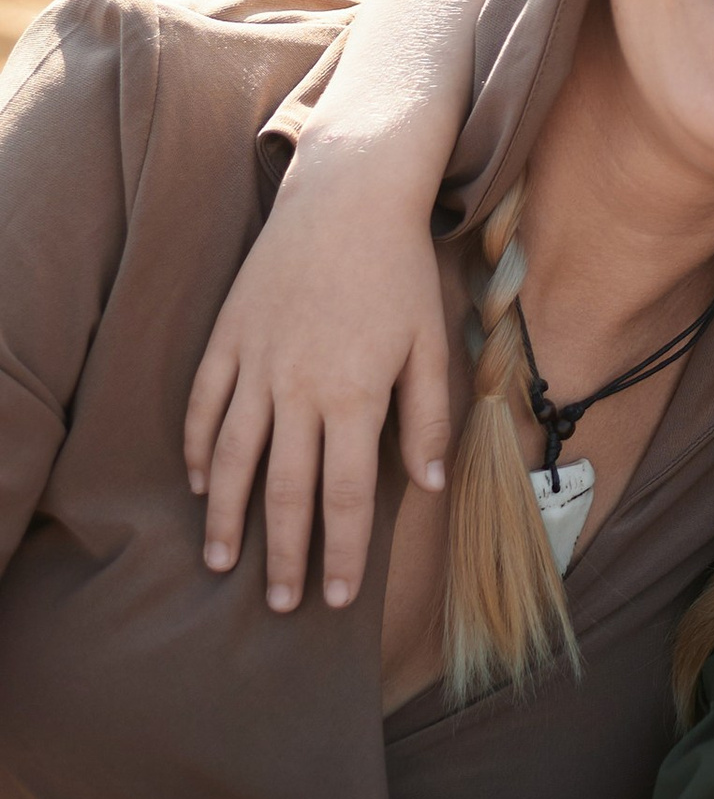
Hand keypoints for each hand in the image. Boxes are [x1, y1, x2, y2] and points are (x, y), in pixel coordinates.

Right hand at [184, 147, 450, 611]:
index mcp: (356, 394)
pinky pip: (204, 405)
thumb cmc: (400, 270)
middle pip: (286, 489)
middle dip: (283, 554)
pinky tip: (198, 483)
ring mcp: (257, 362)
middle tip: (280, 604)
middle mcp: (299, 387)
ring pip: (231, 457)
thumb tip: (429, 485)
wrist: (349, 195)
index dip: (340, 552)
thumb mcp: (431, 342)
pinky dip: (197, 449)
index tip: (336, 598)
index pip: (345, 495)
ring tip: (223, 563)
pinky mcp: (228, 337)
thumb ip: (429, 417)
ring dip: (225, 517)